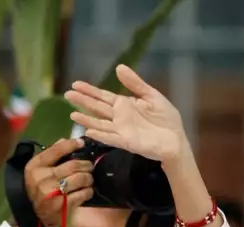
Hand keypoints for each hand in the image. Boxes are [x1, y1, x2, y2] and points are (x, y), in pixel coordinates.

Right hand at [24, 138, 95, 226]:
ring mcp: (51, 192)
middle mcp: (41, 178)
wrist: (39, 216)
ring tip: (88, 180)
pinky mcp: (62, 205)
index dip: (71, 144)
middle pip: (73, 165)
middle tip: (89, 167)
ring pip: (81, 178)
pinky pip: (83, 193)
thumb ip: (52, 155)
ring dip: (89, 179)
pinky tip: (86, 192)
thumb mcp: (40, 172)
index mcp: (34, 167)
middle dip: (86, 165)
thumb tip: (65, 139)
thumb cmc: (42, 189)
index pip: (55, 150)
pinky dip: (88, 192)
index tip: (81, 142)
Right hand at [66, 65, 187, 163]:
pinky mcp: (127, 142)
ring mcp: (121, 130)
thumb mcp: (152, 96)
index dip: (90, 90)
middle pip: (97, 108)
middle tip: (67, 95)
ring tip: (72, 115)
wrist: (176, 140)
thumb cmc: (166, 119)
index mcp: (125, 105)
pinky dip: (100, 135)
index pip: (103, 96)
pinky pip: (111, 138)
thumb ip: (135, 84)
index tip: (75, 84)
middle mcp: (119, 117)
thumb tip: (119, 67)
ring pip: (100, 123)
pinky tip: (89, 131)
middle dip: (83, 101)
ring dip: (87, 119)